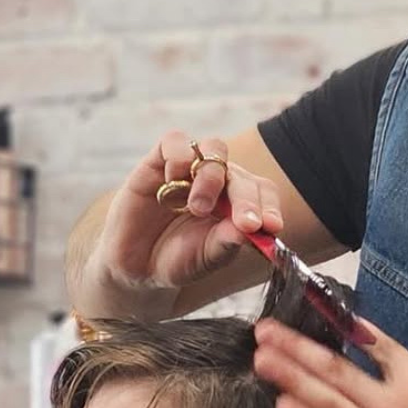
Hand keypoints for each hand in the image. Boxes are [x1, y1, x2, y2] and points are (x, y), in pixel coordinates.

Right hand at [87, 131, 283, 299]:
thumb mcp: (205, 259)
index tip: (272, 227)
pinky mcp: (158, 161)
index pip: (263, 192)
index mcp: (238, 204)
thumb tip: (248, 231)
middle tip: (244, 224)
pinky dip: (179, 157)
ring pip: (214, 149)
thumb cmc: (176, 261)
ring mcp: (189, 169)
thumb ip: (225, 244)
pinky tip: (173, 181)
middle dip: (246, 199)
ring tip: (198, 208)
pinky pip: (174, 141)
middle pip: (241, 174)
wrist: (135, 266)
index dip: (270, 206)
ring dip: (212, 176)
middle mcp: (218, 182)